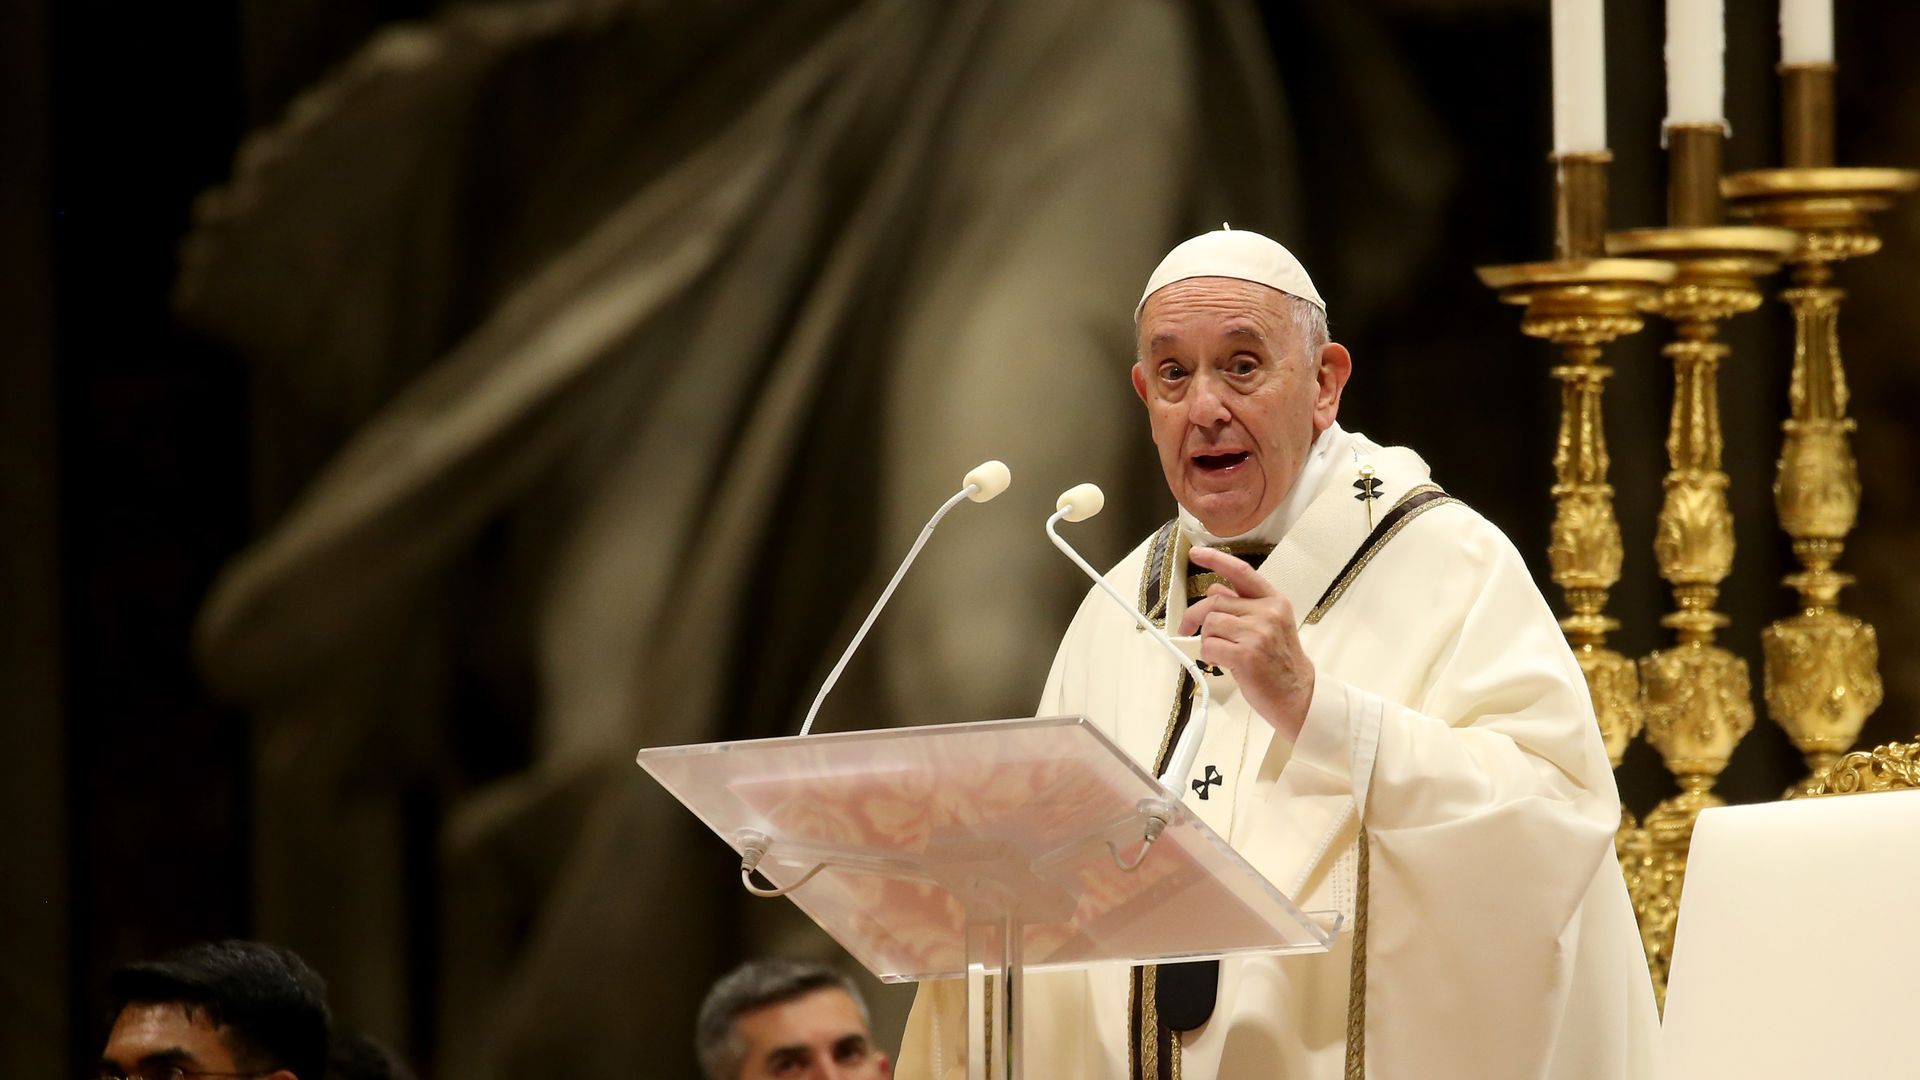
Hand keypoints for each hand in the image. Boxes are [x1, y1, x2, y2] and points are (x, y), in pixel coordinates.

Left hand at [1176, 546, 1314, 740]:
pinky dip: (1208, 654)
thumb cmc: (1279, 662)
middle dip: (1195, 616)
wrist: (1297, 694)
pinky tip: (1222, 662)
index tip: (1195, 552)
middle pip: (1214, 601)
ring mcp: (1257, 633)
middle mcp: (1267, 613)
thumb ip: (1242, 605)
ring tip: (1222, 651)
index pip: (1241, 571)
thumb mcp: (1268, 625)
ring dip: (1207, 639)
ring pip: (1210, 624)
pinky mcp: (1246, 655)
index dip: (1216, 559)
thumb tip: (1215, 589)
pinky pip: (1209, 645)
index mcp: (1273, 601)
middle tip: (1187, 628)